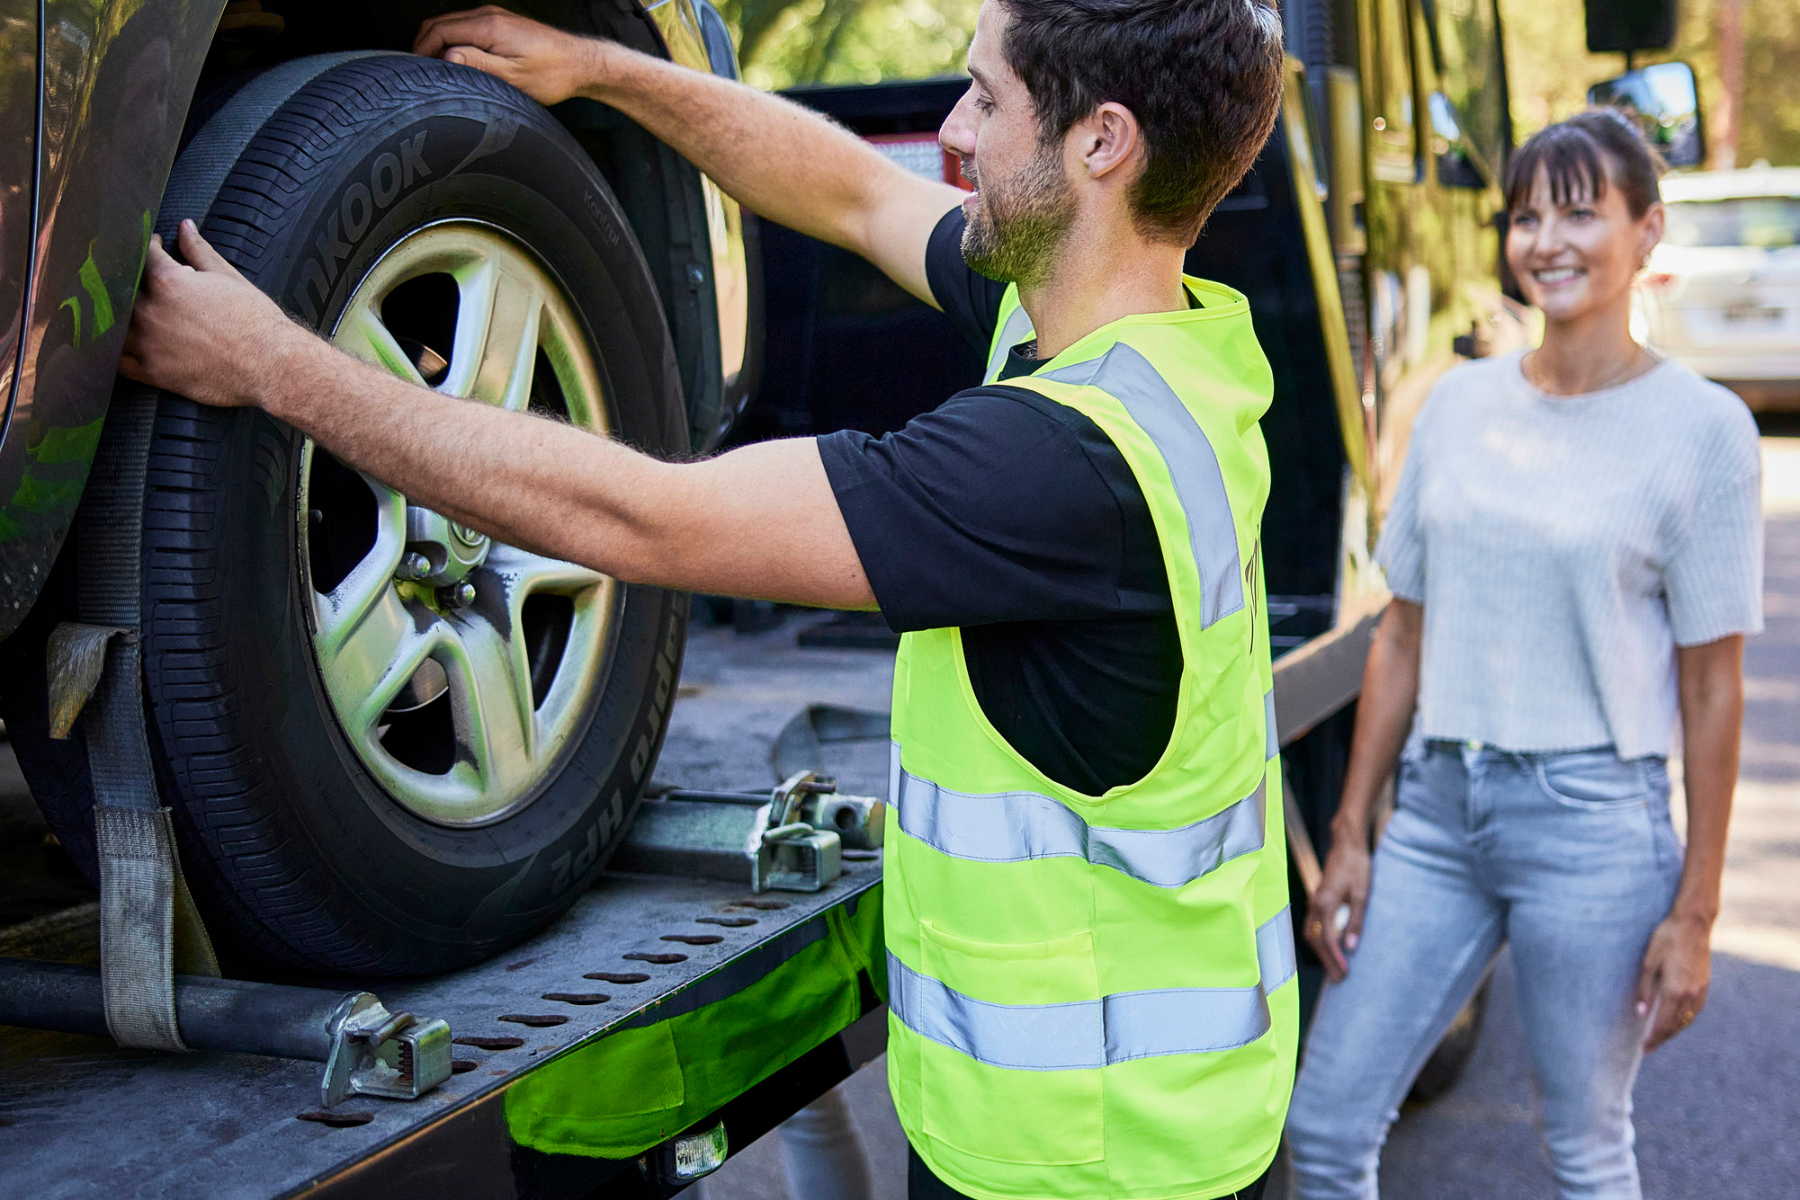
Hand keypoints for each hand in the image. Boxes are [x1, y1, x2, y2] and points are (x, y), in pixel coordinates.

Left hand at [119, 220, 296, 407]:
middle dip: (128, 278)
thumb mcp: (228, 277)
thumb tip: (185, 227)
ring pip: (112, 326)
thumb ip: (199, 250)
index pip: (144, 254)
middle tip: (139, 278)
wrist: (271, 364)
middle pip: (119, 289)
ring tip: (127, 311)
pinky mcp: (152, 372)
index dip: (148, 245)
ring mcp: (148, 344)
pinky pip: (119, 362)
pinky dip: (115, 352)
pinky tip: (124, 344)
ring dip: (116, 316)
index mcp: (168, 282)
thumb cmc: (255, 321)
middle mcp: (150, 311)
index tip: (153, 245)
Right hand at [414, 6, 608, 106]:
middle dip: (423, 46)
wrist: (580, 63)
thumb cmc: (552, 75)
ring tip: (433, 72)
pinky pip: (466, 28)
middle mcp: (488, 15)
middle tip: (418, 74)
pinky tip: (455, 63)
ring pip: (452, 25)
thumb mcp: (513, 78)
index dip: (420, 50)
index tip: (414, 72)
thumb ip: (477, 65)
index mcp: (487, 26)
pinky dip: (453, 42)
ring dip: (438, 44)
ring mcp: (494, 17)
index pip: (438, 30)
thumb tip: (445, 57)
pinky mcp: (501, 25)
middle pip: (440, 24)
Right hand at [1307, 837, 1371, 982]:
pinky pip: (1312, 926)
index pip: (1327, 939)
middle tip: (1339, 978)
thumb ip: (1355, 921)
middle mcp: (1315, 904)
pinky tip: (1328, 948)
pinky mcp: (1317, 899)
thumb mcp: (1361, 894)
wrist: (1346, 845)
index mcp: (1324, 903)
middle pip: (1316, 940)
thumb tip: (1351, 946)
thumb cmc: (1356, 866)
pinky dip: (1319, 941)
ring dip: (1321, 953)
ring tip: (1333, 968)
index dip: (1336, 958)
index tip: (1346, 972)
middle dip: (1327, 961)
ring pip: (1311, 934)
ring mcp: (1314, 902)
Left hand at [1636, 913, 1711, 1050]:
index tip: (1644, 1049)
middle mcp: (1690, 995)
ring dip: (1674, 1031)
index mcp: (1674, 990)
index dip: (1654, 1039)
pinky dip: (1684, 1020)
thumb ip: (1645, 990)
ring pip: (1687, 1020)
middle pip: (1676, 1026)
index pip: (1663, 1024)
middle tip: (1649, 1048)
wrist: (1693, 924)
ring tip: (1660, 1037)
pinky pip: (1695, 1010)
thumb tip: (1641, 1013)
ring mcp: (1700, 990)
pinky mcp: (1705, 985)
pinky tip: (1676, 1020)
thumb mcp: (1648, 962)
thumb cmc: (1666, 939)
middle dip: (1662, 1039)